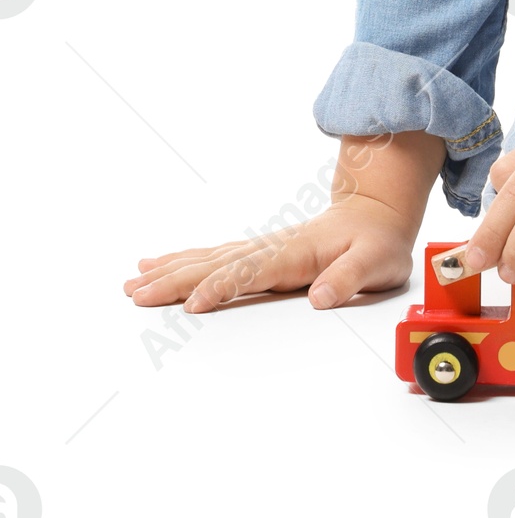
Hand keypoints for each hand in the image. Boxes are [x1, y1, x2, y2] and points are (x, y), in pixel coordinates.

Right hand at [124, 130, 443, 314]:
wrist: (377, 213)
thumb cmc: (377, 241)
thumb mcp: (376, 261)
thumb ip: (350, 278)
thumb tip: (321, 297)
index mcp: (297, 252)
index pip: (251, 272)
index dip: (222, 287)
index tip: (192, 304)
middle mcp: (272, 247)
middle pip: (216, 264)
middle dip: (176, 279)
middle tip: (137, 294)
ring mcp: (262, 248)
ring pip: (208, 259)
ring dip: (171, 270)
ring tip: (134, 282)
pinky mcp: (259, 252)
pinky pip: (214, 257)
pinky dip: (184, 260)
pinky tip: (158, 264)